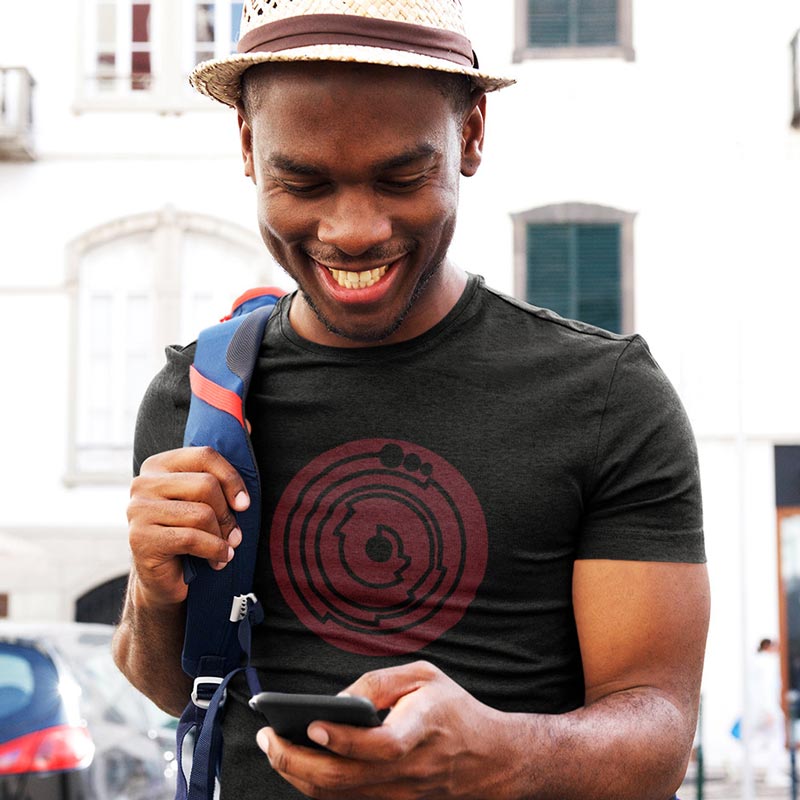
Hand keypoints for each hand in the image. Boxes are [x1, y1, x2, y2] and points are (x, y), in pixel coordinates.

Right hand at [127, 446, 249, 607]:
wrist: (165, 579)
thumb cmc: (192, 532)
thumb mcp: (206, 498)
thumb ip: (221, 465)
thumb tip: (249, 422)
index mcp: (159, 465)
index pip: (205, 455)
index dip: (232, 479)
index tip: (244, 503)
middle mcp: (143, 483)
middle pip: (205, 485)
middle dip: (228, 514)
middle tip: (235, 534)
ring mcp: (137, 510)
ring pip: (201, 513)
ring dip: (222, 536)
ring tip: (225, 549)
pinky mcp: (140, 538)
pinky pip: (192, 538)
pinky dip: (214, 551)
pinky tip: (218, 561)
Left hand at [257, 661, 511, 799]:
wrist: (490, 759)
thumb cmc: (455, 711)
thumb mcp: (425, 676)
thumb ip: (380, 683)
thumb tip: (336, 700)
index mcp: (421, 732)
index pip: (381, 746)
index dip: (345, 739)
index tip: (313, 723)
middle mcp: (407, 772)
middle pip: (344, 780)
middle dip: (295, 760)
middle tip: (268, 736)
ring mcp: (398, 795)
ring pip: (337, 796)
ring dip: (297, 774)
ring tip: (272, 746)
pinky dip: (315, 785)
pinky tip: (298, 762)